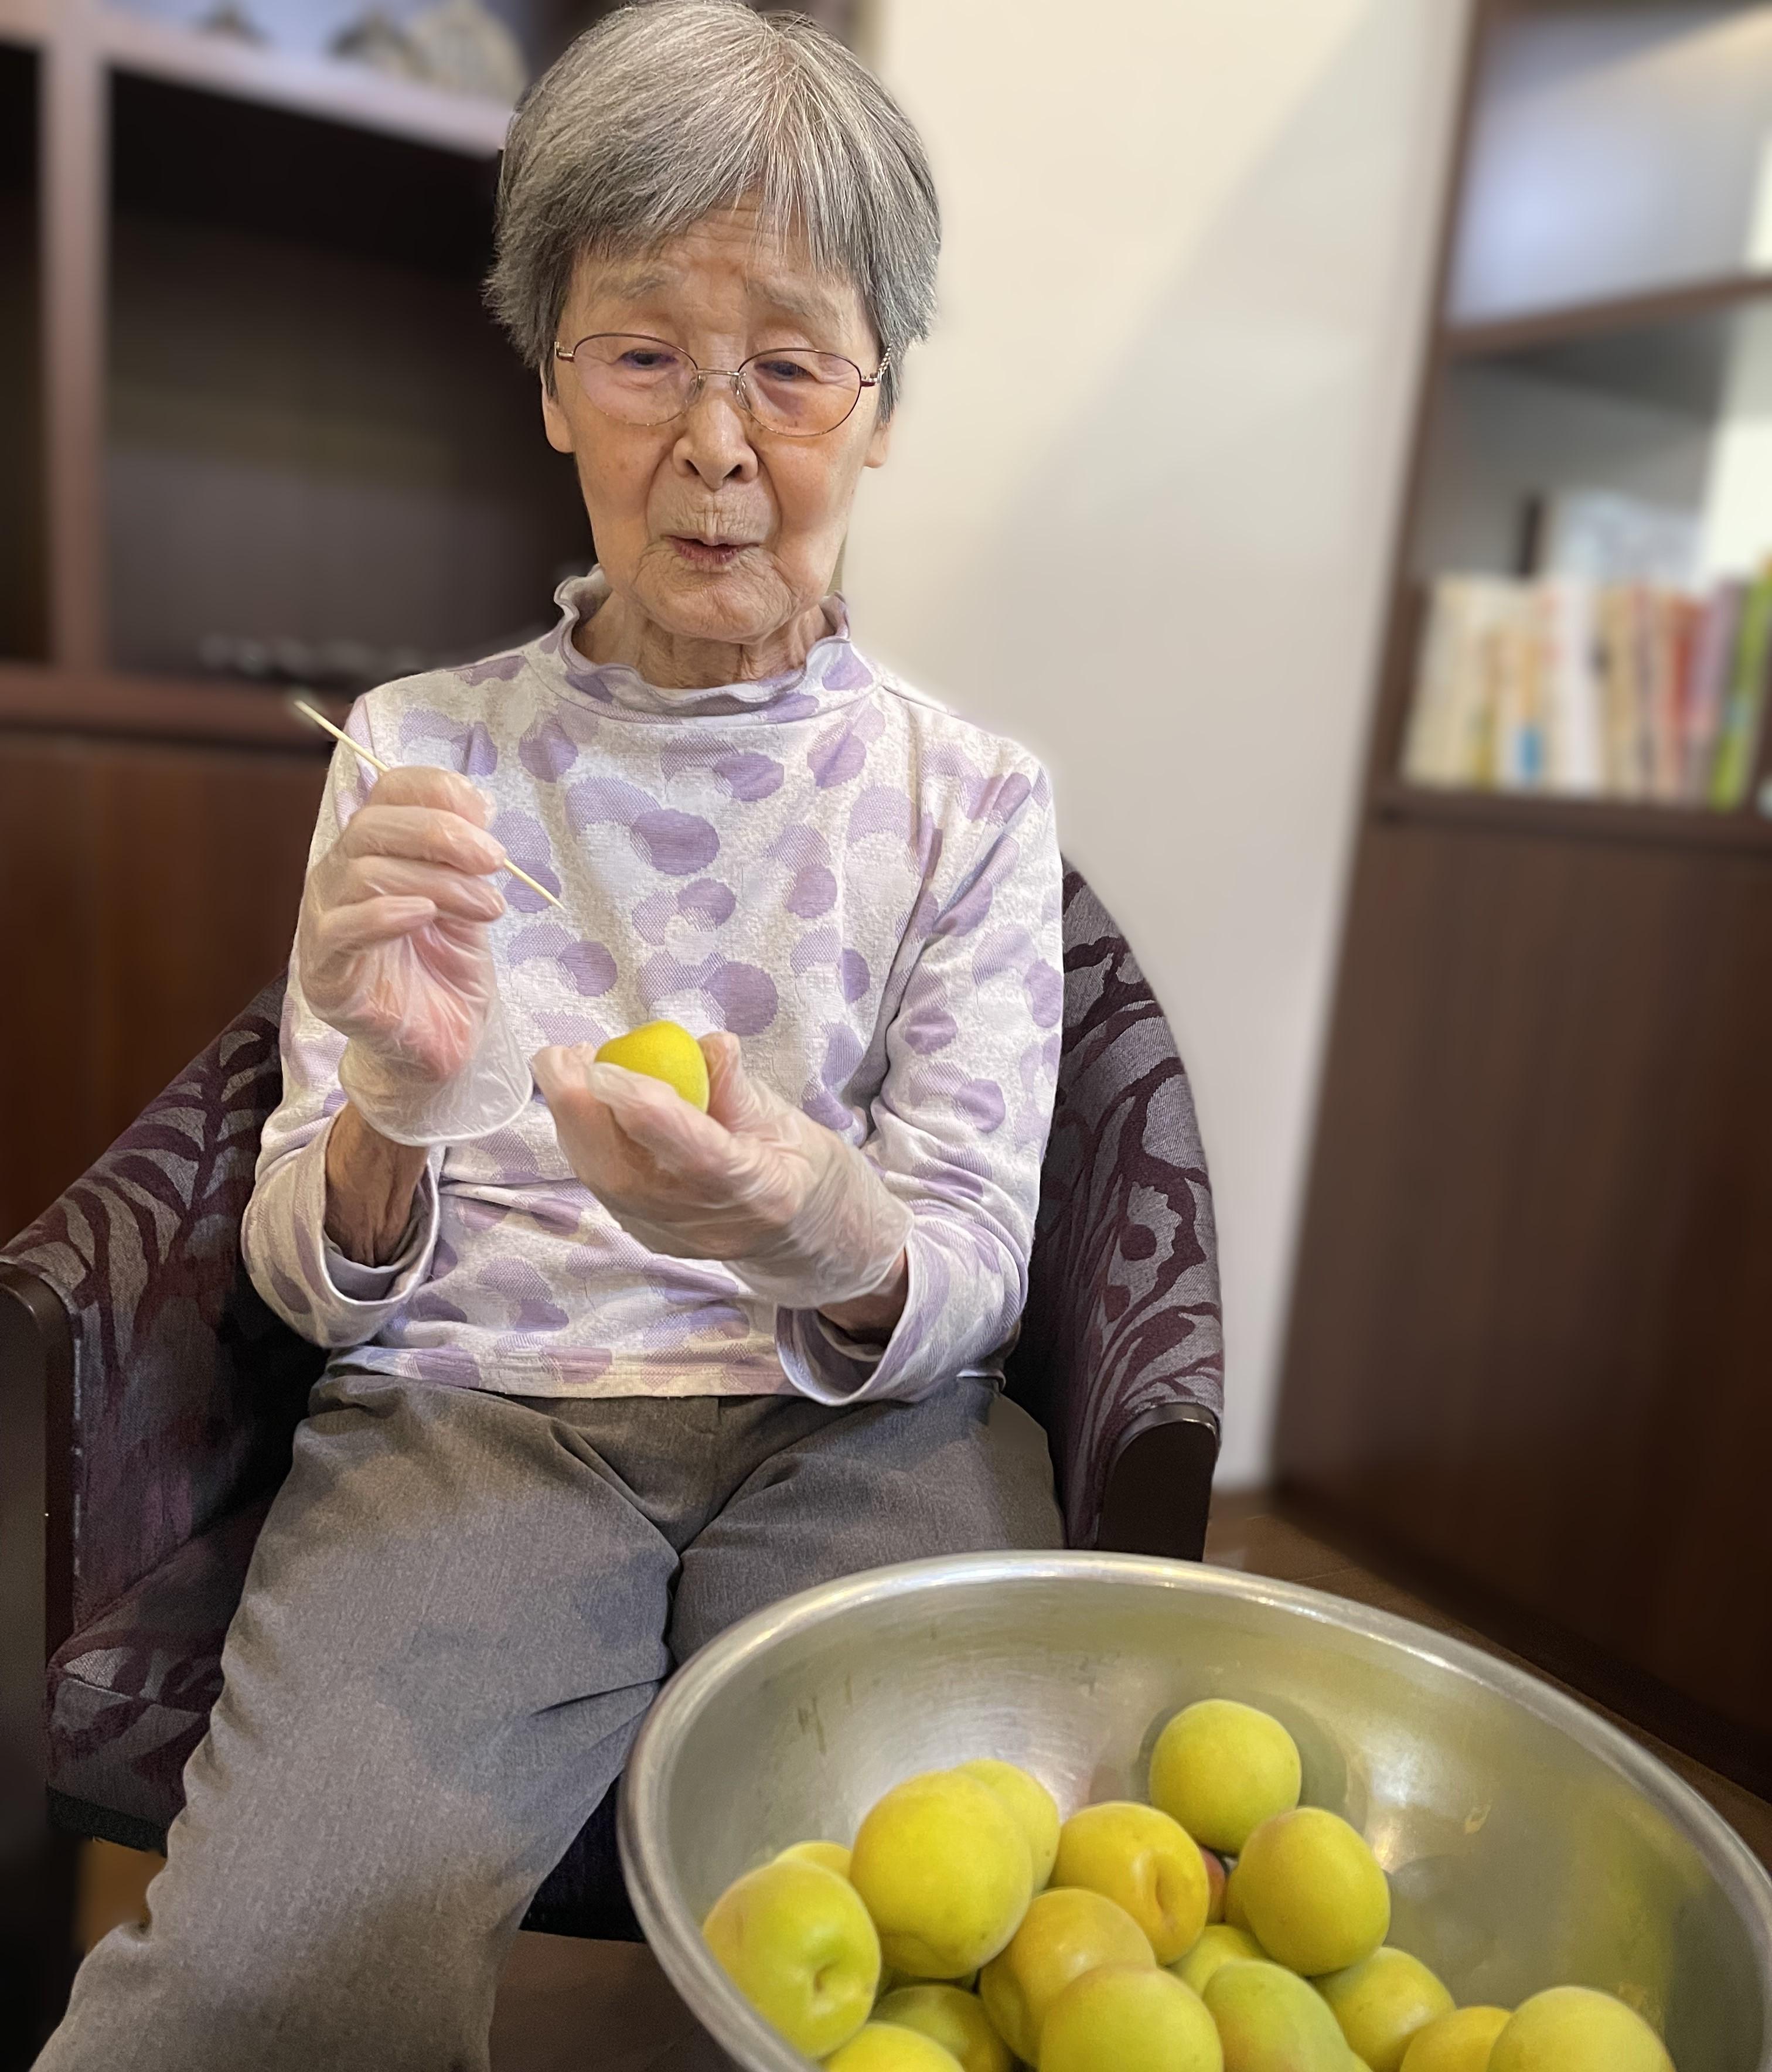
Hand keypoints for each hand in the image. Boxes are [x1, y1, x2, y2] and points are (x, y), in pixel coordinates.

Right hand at [297, 764, 529, 1145]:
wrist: (441, 1046)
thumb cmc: (448, 971)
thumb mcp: (468, 901)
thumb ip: (464, 857)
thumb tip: (480, 803)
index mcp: (371, 853)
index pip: (385, 794)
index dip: (433, 791)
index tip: (485, 815)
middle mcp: (338, 878)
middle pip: (372, 827)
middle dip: (441, 834)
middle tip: (494, 860)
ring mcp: (324, 924)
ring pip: (365, 873)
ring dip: (438, 883)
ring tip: (487, 908)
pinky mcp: (324, 973)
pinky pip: (339, 930)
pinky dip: (385, 915)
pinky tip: (425, 917)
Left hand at [533, 1033, 912, 1310]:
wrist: (803, 1236)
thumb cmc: (799, 1166)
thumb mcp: (787, 1120)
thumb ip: (739, 1089)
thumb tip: (708, 1046)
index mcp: (762, 1191)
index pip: (693, 1152)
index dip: (642, 1107)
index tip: (602, 1065)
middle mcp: (708, 1224)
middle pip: (627, 1172)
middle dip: (580, 1111)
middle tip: (559, 1055)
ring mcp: (672, 1238)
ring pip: (603, 1180)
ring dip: (573, 1120)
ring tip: (567, 1067)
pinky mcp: (647, 1237)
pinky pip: (603, 1185)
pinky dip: (584, 1139)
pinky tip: (585, 1102)